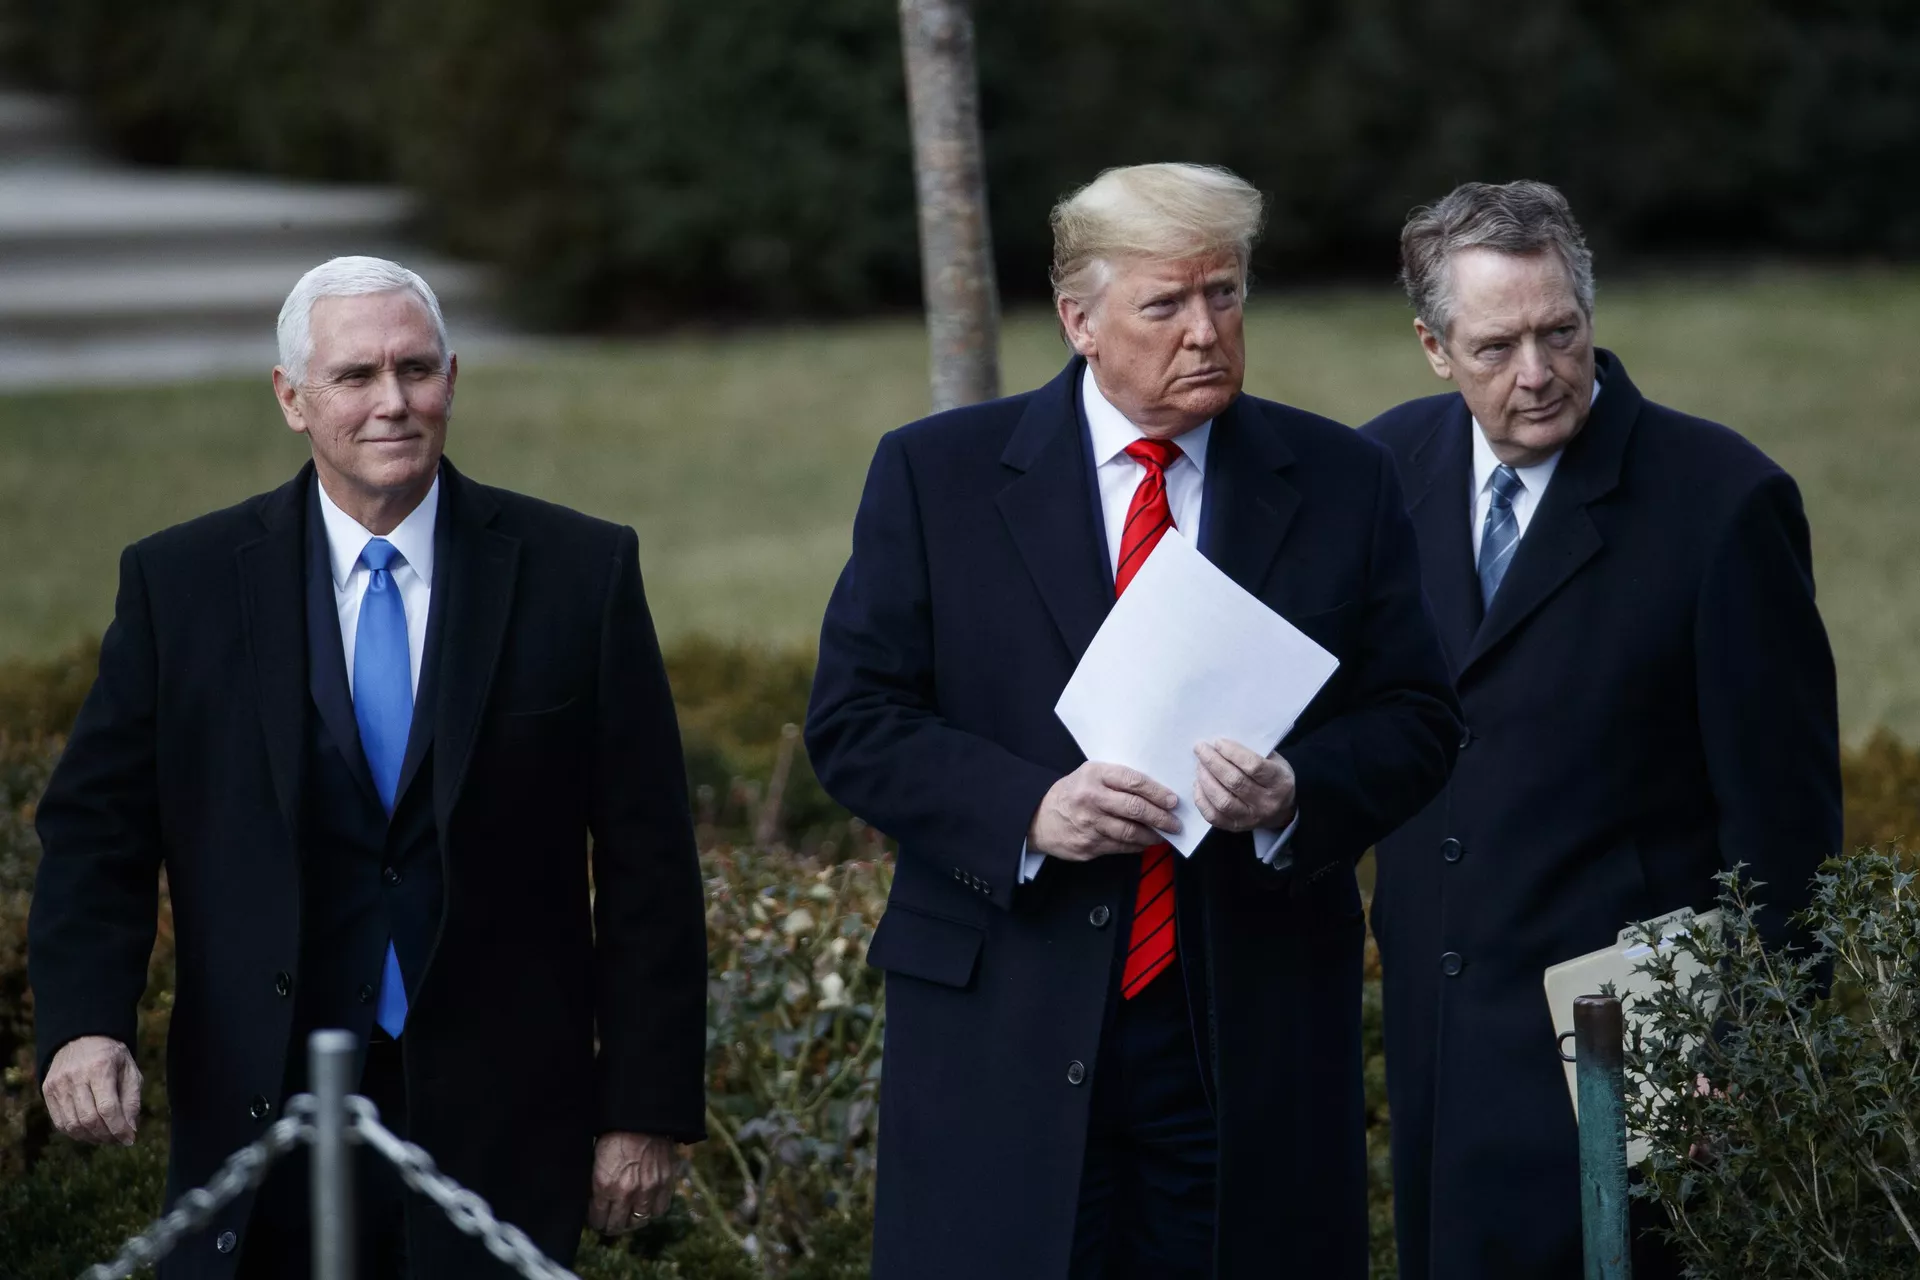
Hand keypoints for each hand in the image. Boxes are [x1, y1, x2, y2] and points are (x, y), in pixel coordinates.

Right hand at [42, 1035, 141, 1145]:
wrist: (82, 1037)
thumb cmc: (112, 1056)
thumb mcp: (130, 1071)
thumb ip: (132, 1100)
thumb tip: (131, 1130)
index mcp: (100, 1068)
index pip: (108, 1108)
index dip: (119, 1128)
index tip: (130, 1139)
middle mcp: (75, 1077)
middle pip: (89, 1119)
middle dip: (107, 1135)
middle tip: (118, 1139)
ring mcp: (58, 1085)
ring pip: (73, 1125)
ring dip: (92, 1138)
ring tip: (106, 1137)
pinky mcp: (47, 1091)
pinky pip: (60, 1122)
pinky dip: (76, 1133)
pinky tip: (89, 1132)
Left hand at [589, 1131, 678, 1234]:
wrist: (641, 1117)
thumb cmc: (614, 1134)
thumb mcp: (595, 1160)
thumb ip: (594, 1184)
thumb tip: (592, 1202)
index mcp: (604, 1186)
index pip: (598, 1220)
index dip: (595, 1221)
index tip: (596, 1219)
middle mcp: (626, 1192)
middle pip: (617, 1225)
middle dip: (611, 1225)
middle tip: (610, 1221)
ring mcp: (647, 1189)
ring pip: (639, 1221)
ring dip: (632, 1221)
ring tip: (628, 1216)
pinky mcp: (664, 1183)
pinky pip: (659, 1210)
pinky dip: (652, 1211)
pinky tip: (646, 1206)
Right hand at [1028, 762, 1180, 860]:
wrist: (1038, 818)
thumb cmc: (1071, 793)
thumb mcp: (1089, 775)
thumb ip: (1117, 779)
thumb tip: (1155, 791)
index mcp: (1094, 775)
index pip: (1133, 782)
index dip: (1157, 792)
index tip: (1173, 800)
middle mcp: (1092, 798)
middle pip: (1135, 808)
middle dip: (1161, 817)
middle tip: (1175, 822)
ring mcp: (1089, 824)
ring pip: (1130, 831)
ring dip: (1152, 835)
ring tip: (1164, 835)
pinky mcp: (1088, 845)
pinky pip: (1120, 847)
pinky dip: (1137, 846)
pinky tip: (1145, 843)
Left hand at [1193, 739, 1296, 832]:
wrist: (1282, 811)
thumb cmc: (1274, 779)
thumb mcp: (1275, 762)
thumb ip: (1254, 752)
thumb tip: (1221, 745)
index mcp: (1279, 782)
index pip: (1254, 766)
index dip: (1232, 752)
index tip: (1218, 742)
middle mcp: (1266, 803)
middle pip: (1235, 782)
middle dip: (1213, 762)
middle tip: (1201, 749)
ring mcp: (1250, 818)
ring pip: (1222, 801)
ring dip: (1206, 780)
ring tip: (1199, 765)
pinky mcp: (1236, 827)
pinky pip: (1213, 816)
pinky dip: (1201, 799)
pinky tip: (1198, 783)